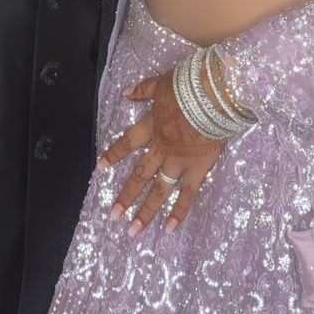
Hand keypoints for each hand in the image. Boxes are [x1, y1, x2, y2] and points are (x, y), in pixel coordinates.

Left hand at [98, 68, 223, 236]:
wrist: (213, 96)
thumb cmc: (189, 86)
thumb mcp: (161, 83)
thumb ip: (143, 90)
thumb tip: (125, 93)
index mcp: (152, 127)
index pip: (127, 143)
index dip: (114, 154)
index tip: (100, 168)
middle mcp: (161, 149)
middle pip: (140, 174)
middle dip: (126, 195)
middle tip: (113, 215)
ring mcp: (178, 162)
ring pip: (159, 190)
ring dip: (145, 211)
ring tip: (133, 230)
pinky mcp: (197, 169)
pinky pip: (187, 195)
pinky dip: (179, 211)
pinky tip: (169, 228)